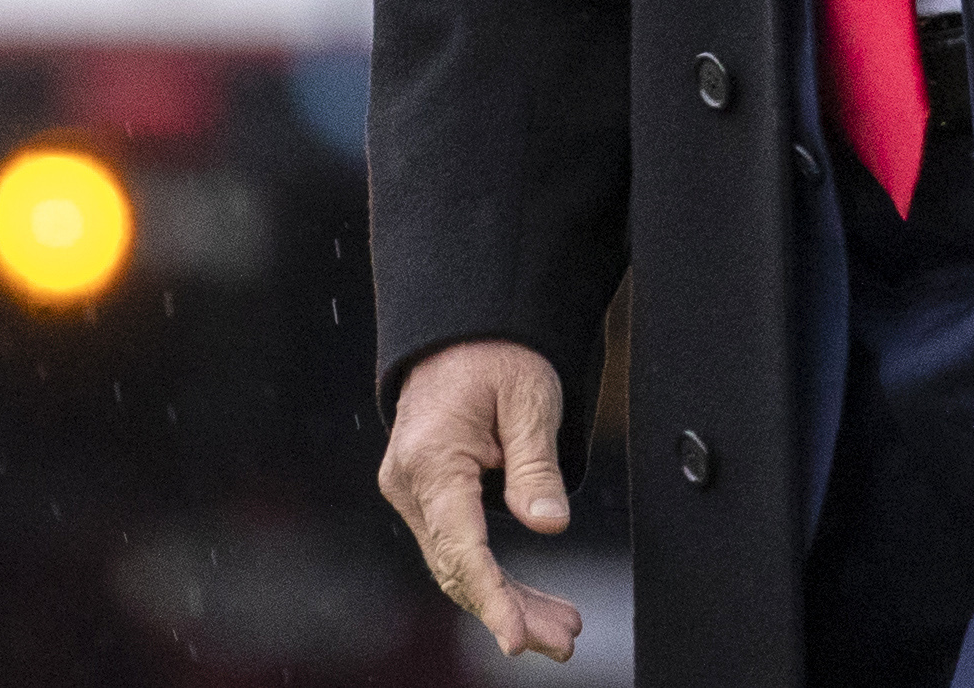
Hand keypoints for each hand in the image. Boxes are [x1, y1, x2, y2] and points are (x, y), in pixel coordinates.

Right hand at [375, 339, 583, 661]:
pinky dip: (492, 577)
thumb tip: (549, 525)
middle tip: (563, 641)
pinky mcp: (425, 496)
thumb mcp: (529, 398)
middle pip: (458, 567)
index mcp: (431, 459)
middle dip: (510, 611)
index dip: (492, 598)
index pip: (461, 547)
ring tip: (562, 629)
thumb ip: (537, 466)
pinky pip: (457, 547)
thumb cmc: (495, 355)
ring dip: (507, 600)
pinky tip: (529, 602)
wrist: (458, 331)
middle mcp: (410, 482)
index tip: (518, 639)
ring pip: (457, 565)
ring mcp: (412, 491)